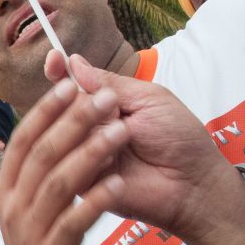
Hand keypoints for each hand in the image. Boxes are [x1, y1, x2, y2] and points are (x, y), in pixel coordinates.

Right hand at [0, 74, 129, 244]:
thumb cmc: (50, 242)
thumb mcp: (40, 202)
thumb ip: (46, 160)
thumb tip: (49, 118)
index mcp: (9, 187)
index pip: (24, 139)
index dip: (46, 111)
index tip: (71, 85)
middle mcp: (13, 206)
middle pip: (42, 154)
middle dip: (74, 123)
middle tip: (106, 100)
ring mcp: (29, 232)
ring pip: (58, 183)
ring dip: (90, 154)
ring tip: (121, 132)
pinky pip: (73, 222)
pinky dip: (96, 200)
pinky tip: (119, 183)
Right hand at [44, 52, 239, 244]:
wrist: (191, 182)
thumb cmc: (178, 139)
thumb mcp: (148, 99)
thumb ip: (110, 83)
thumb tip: (74, 62)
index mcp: (102, 107)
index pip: (70, 89)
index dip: (59, 74)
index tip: (54, 60)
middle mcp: (87, 130)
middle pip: (60, 110)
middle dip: (82, 104)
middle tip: (112, 107)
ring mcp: (81, 157)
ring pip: (62, 135)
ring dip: (92, 129)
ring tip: (125, 135)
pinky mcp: (81, 183)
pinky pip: (68, 164)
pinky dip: (93, 155)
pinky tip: (115, 159)